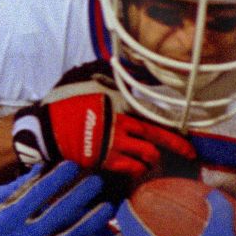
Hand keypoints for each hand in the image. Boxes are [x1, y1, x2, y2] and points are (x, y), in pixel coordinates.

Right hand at [0, 161, 114, 235]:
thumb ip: (19, 186)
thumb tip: (43, 165)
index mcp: (10, 218)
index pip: (38, 194)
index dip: (58, 177)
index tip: (73, 164)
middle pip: (59, 214)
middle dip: (81, 195)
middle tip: (97, 180)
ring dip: (92, 221)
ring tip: (108, 206)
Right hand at [12, 64, 194, 176]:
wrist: (45, 127)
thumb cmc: (65, 103)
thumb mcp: (87, 82)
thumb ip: (107, 77)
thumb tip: (124, 66)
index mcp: (119, 106)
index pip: (154, 117)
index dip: (174, 128)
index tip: (189, 137)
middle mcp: (121, 126)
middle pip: (156, 138)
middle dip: (177, 147)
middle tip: (190, 155)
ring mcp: (113, 145)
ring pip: (145, 156)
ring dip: (152, 159)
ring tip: (153, 160)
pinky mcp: (104, 161)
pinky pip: (130, 168)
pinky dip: (137, 169)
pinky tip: (138, 168)